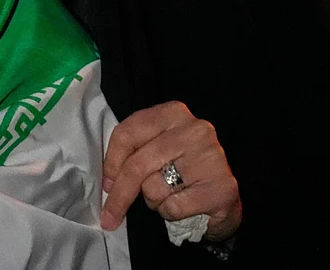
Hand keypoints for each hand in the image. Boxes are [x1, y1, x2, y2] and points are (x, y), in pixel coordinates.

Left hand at [100, 101, 241, 241]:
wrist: (223, 197)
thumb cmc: (182, 171)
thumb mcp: (156, 150)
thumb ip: (133, 153)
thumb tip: (108, 182)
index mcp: (173, 112)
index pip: (128, 133)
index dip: (111, 162)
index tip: (106, 184)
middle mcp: (195, 129)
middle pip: (137, 163)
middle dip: (120, 194)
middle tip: (110, 216)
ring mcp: (211, 157)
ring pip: (154, 187)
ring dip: (153, 200)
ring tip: (168, 196)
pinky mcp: (221, 187)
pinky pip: (174, 206)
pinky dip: (170, 213)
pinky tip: (183, 206)